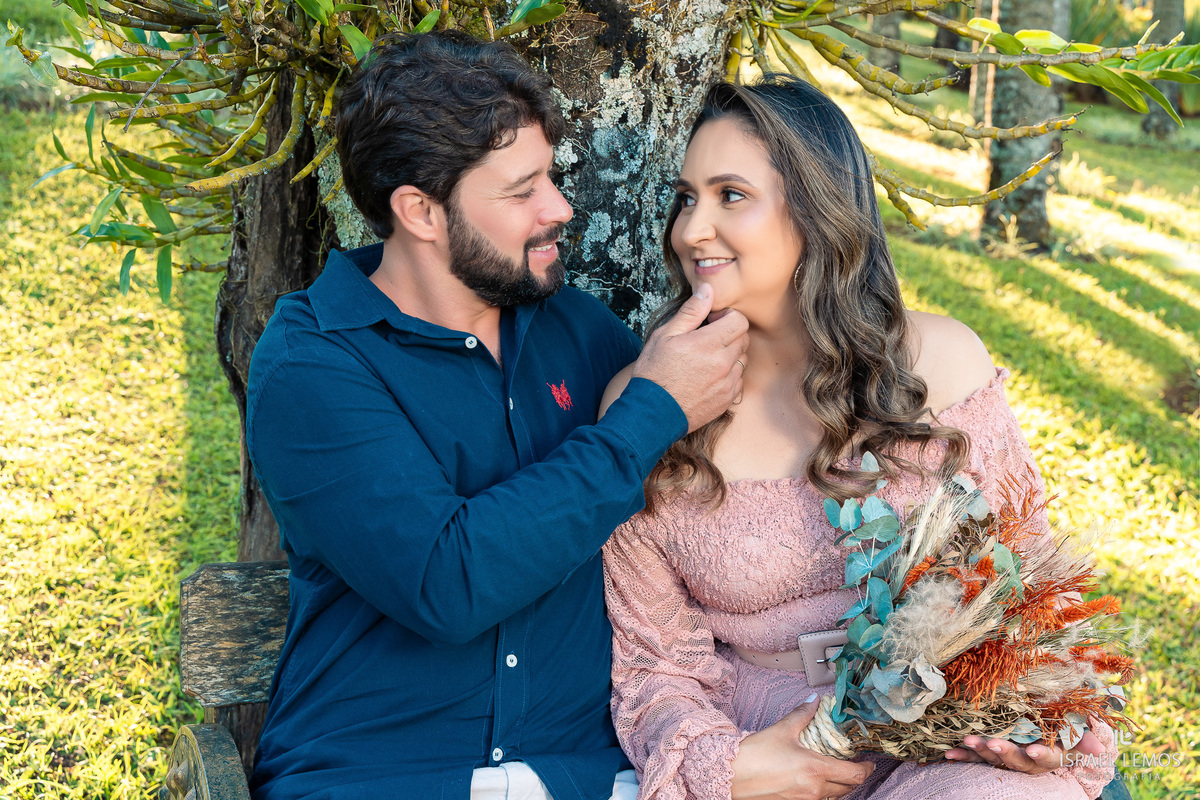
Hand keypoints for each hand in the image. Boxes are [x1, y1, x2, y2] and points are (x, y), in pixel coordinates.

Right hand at [632, 284, 748, 432]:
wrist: (652, 413)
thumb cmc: (654, 372)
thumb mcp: (665, 336)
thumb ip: (691, 312)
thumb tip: (708, 290)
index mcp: (709, 343)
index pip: (740, 321)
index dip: (728, 317)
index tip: (712, 322)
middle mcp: (723, 363)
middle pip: (743, 339)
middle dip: (729, 334)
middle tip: (707, 339)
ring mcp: (728, 383)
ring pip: (742, 360)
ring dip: (730, 355)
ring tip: (706, 360)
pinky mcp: (727, 399)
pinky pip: (738, 380)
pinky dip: (728, 375)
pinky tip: (708, 377)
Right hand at [731, 694, 873, 799]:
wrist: (729, 777)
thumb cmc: (753, 756)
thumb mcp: (781, 730)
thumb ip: (802, 714)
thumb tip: (814, 701)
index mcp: (816, 770)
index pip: (855, 775)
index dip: (866, 768)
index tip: (868, 761)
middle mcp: (814, 790)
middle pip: (848, 788)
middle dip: (854, 776)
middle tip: (852, 763)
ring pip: (833, 797)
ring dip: (838, 785)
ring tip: (833, 770)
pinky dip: (822, 792)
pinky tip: (812, 780)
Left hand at [944, 731, 1104, 774]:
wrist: (1050, 734)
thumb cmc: (1064, 726)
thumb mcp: (1077, 728)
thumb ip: (1084, 736)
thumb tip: (1100, 748)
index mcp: (1054, 754)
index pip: (1051, 756)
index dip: (1043, 754)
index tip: (1034, 749)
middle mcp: (1031, 760)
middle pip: (1020, 761)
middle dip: (1006, 753)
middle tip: (992, 743)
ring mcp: (1011, 759)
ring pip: (996, 760)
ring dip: (981, 753)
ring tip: (967, 743)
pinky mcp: (993, 755)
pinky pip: (977, 758)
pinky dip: (964, 756)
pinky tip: (948, 753)